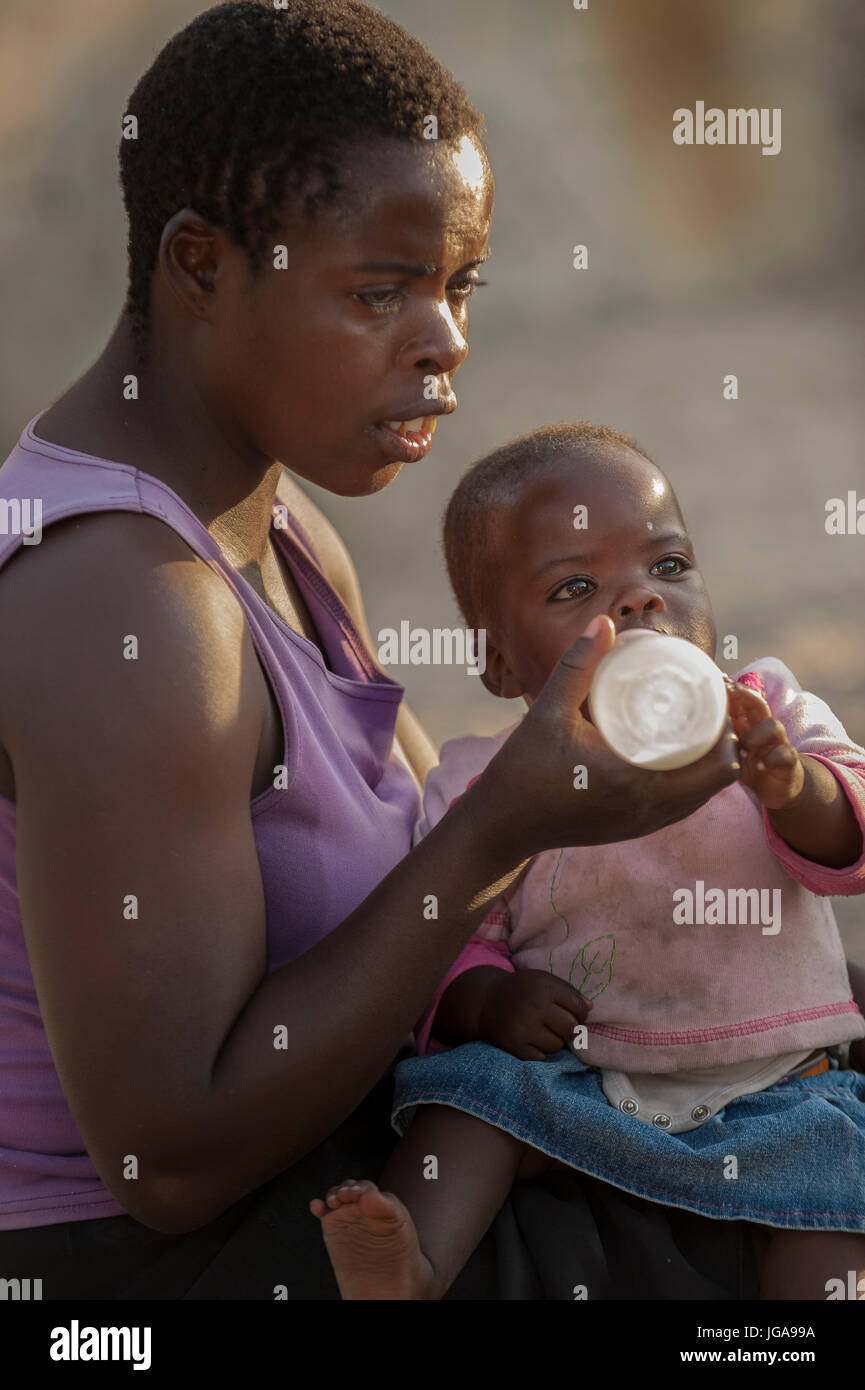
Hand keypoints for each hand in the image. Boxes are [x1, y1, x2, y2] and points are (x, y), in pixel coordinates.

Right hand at [469, 616, 741, 862]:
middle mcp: (649, 810)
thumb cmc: (522, 768)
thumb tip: (605, 622)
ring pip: (704, 796)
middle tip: (711, 704)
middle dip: (724, 741)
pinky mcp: (634, 830)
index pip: (717, 764)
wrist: (501, 825)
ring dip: (710, 763)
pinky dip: (692, 782)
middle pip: (720, 779)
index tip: (718, 697)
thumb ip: (577, 666)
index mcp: (637, 782)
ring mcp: (644, 825)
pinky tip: (681, 755)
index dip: (729, 729)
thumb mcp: (548, 711)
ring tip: (700, 724)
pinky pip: (682, 806)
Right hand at [479, 968, 591, 1061]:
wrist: (486, 1001)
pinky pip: (541, 1058)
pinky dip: (539, 1053)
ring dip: (553, 1041)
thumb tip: (590, 1008)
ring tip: (540, 1031)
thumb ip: (568, 991)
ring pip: (556, 1045)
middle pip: (571, 1028)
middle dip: (569, 1029)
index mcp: (544, 987)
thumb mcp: (543, 980)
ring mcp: (524, 1028)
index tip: (572, 1014)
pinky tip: (531, 1041)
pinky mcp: (514, 1046)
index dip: (580, 1013)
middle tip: (559, 1026)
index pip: (579, 1008)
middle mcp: (535, 1007)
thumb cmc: (522, 990)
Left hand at [727, 682, 804, 810]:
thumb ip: (721, 734)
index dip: (732, 689)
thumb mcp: (734, 748)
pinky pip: (784, 754)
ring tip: (744, 750)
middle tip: (730, 691)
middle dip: (745, 695)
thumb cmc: (752, 763)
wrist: (780, 787)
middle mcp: (765, 728)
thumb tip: (693, 721)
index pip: (742, 700)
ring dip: (755, 736)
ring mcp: (779, 742)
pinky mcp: (788, 760)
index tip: (718, 678)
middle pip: (759, 704)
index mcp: (750, 723)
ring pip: (773, 726)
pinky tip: (759, 767)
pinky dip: (770, 760)